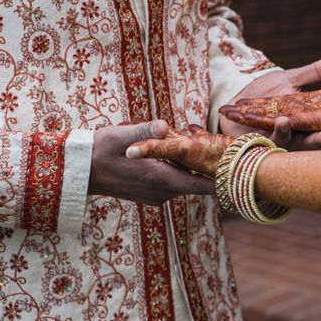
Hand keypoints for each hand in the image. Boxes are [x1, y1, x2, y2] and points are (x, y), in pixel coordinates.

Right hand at [88, 120, 213, 204]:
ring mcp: (157, 195)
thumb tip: (164, 125)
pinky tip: (169, 152)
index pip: (202, 185)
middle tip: (218, 145)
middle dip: (205, 163)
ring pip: (184, 179)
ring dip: (188, 164)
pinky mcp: (150, 194)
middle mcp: (163, 192)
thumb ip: (145, 130)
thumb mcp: (122, 135)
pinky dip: (176, 168)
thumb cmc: (101, 150)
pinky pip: (172, 181)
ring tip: (194, 141)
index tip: (239, 171)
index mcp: (161, 179)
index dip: (222, 179)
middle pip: (196, 179)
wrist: (81, 171)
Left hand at [220, 70, 320, 139]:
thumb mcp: (290, 78)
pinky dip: (269, 131)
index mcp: (305, 121)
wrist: (235, 97)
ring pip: (286, 142)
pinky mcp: (257, 141)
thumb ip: (314, 73)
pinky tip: (274, 121)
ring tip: (286, 120)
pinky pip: (265, 140)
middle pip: (309, 141)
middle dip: (319, 141)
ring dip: (288, 133)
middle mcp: (293, 134)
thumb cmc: (264, 90)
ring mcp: (275, 139)